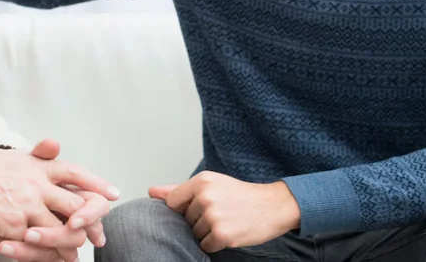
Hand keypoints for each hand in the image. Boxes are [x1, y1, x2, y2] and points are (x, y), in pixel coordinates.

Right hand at [0, 139, 118, 260]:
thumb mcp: (12, 155)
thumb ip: (37, 154)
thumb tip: (55, 144)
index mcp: (39, 166)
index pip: (76, 173)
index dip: (97, 184)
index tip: (112, 194)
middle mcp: (37, 184)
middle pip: (77, 205)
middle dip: (92, 223)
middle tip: (99, 235)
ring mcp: (26, 206)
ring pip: (63, 231)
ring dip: (72, 244)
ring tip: (74, 253)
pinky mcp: (13, 226)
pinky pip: (38, 245)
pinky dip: (47, 254)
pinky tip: (52, 259)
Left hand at [150, 172, 299, 252]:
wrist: (273, 206)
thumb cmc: (240, 195)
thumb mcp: (211, 184)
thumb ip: (179, 189)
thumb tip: (151, 192)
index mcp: (201, 181)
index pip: (172, 202)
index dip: (184, 209)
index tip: (200, 208)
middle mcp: (205, 197)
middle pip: (185, 220)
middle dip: (199, 221)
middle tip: (222, 213)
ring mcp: (213, 216)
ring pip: (195, 234)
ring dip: (208, 233)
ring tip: (227, 221)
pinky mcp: (222, 234)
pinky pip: (205, 246)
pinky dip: (216, 243)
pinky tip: (230, 232)